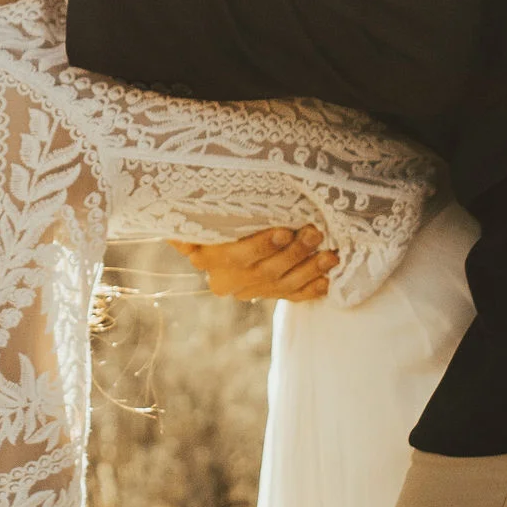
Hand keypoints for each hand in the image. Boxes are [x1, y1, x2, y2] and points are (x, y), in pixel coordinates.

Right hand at [173, 222, 336, 302]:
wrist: (226, 230)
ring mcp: (251, 290)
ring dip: (309, 271)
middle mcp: (228, 280)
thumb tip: (176, 225)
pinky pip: (292, 296)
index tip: (283, 232)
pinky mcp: (270, 293)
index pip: (237, 256)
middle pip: (264, 271)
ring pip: (282, 284)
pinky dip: (311, 290)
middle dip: (293, 254)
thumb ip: (190, 216)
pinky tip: (327, 281)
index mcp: (208, 258)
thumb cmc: (215, 209)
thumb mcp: (199, 209)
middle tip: (315, 234)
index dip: (261, 247)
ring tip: (330, 255)